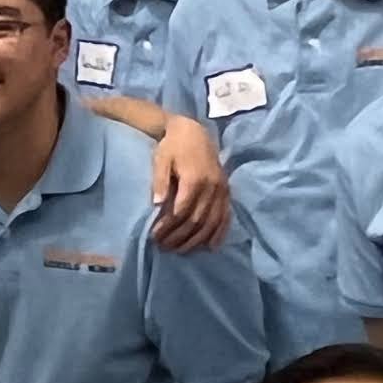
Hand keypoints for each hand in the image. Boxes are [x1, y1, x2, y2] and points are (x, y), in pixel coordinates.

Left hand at [145, 114, 230, 248]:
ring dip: (196, 240)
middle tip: (163, 246)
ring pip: (212, 222)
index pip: (181, 211)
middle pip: (197, 220)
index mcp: (195, 179)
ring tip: (180, 250)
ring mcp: (222, 190)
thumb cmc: (173, 146)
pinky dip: (219, 233)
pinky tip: (211, 246)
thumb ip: (159, 181)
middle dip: (179, 237)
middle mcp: (212, 186)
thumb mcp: (161, 159)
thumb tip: (156, 205)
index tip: (155, 236)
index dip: (168, 227)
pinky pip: (226, 216)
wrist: (194, 131)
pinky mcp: (227, 191)